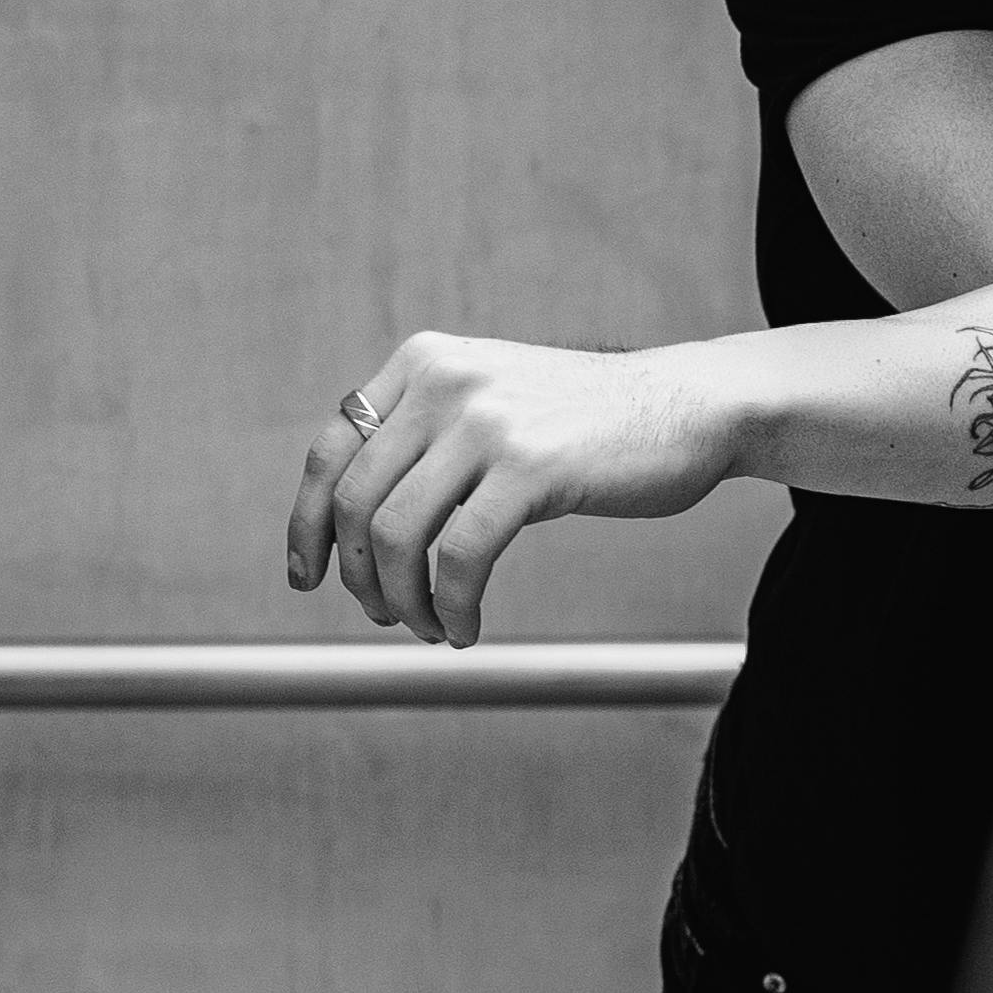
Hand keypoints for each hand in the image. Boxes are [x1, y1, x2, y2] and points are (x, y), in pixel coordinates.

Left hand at [285, 331, 733, 644]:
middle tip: (388, 618)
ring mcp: (486, 420)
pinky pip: (460, 556)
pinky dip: (452, 606)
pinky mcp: (530, 465)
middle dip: (361, 578)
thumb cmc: (589, 424)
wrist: (687, 406)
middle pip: (354, 502)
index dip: (305, 524)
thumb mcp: (493, 403)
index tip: (307, 577)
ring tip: (433, 628)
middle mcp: (443, 382)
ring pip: (397, 534)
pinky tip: (467, 628)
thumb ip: (430, 437)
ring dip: (403, 601)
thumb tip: (361, 522)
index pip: (330, 450)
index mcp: (423, 363)